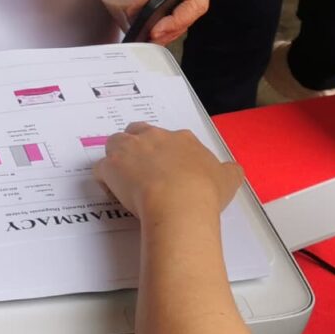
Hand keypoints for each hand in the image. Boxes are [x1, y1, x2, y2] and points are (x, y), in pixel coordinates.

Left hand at [94, 123, 242, 220]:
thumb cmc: (205, 191)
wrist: (180, 202)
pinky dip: (104, 179)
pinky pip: (101, 169)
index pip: (168, 138)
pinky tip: (112, 193)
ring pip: (116, 143)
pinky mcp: (112, 166)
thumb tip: (233, 171)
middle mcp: (154, 137)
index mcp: (181, 139)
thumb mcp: (228, 179)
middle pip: (138, 132)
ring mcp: (130, 149)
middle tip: (142, 169)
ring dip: (118, 157)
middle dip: (137, 145)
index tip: (167, 171)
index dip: (166, 153)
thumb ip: (229, 172)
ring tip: (124, 178)